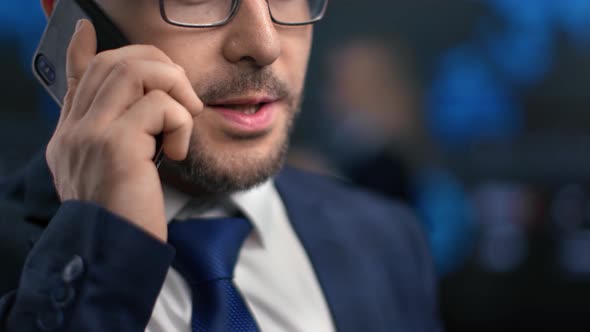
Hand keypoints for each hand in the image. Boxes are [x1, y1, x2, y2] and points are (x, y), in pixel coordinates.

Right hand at [46, 20, 202, 241]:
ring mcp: (90, 134)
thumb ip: (119, 139)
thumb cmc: (124, 218)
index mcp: (72, 136)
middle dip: (159, 65)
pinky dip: (182, 122)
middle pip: (113, 62)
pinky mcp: (116, 145)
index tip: (86, 28)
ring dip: (174, 86)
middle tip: (182, 94)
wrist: (113, 254)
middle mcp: (75, 130)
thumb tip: (142, 111)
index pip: (77, 78)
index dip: (84, 49)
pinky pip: (160, 106)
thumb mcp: (113, 175)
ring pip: (135, 71)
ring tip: (186, 117)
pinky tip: (179, 151)